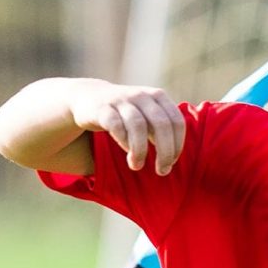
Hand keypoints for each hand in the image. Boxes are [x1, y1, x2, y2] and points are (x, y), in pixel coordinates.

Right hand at [69, 83, 184, 173]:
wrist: (89, 97)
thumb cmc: (125, 113)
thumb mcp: (148, 115)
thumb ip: (163, 130)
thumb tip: (173, 158)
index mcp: (158, 96)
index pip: (176, 121)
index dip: (177, 145)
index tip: (171, 162)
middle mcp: (142, 96)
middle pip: (161, 124)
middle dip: (165, 151)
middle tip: (162, 171)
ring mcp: (121, 100)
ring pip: (138, 125)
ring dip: (141, 150)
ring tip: (137, 166)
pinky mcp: (103, 108)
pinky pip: (116, 126)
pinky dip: (123, 142)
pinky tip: (126, 152)